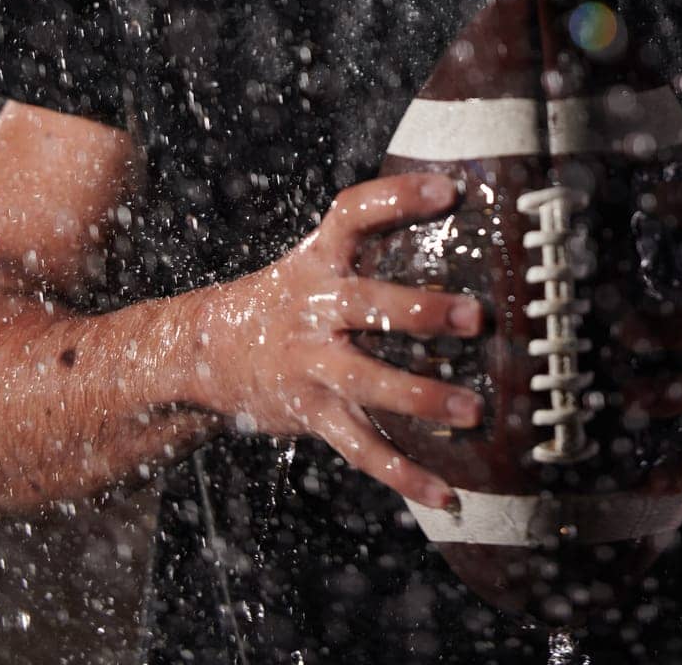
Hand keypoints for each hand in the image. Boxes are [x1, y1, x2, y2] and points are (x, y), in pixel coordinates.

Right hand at [191, 172, 483, 508]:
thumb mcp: (316, 258)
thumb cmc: (288, 298)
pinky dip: (404, 475)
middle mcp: (314, 308)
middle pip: (367, 305)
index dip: (398, 197)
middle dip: (420, 312)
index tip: (448, 189)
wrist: (206, 353)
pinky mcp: (312, 414)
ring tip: (474, 410)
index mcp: (318, 259)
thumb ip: (372, 241)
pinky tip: (445, 492)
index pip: (355, 214)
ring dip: (423, 398)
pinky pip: (361, 449)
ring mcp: (311, 365)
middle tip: (475, 317)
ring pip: (369, 384)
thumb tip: (453, 205)